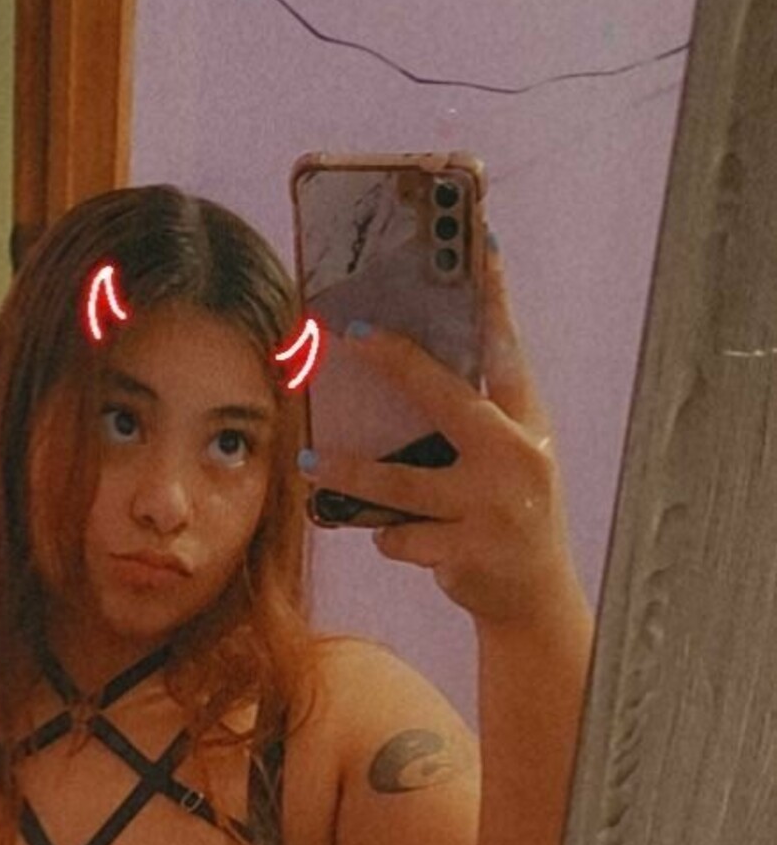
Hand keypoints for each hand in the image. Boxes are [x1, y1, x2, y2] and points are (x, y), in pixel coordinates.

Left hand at [297, 242, 575, 626]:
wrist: (533, 599)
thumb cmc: (509, 512)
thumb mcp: (511, 458)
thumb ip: (477, 416)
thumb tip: (406, 363)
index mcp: (526, 427)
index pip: (508, 350)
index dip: (494, 298)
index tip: (480, 245)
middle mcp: (515, 460)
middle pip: (444, 400)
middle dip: (396, 362)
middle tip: (350, 336)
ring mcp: (490, 510)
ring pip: (398, 484)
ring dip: (348, 473)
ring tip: (311, 464)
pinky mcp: (463, 554)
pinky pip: (397, 536)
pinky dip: (387, 536)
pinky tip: (398, 539)